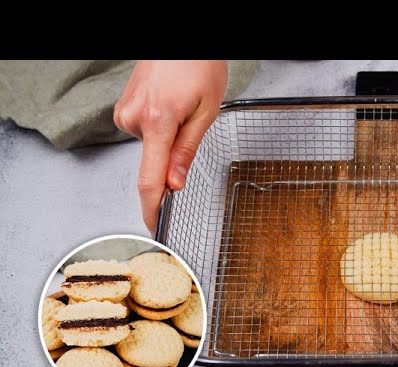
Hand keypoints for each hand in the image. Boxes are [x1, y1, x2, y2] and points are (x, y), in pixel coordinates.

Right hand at [114, 60, 227, 233]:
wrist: (182, 40)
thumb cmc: (198, 64)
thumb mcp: (206, 110)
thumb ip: (187, 150)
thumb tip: (174, 183)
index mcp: (158, 121)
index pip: (149, 179)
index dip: (152, 208)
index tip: (154, 226)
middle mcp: (134, 118)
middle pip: (154, 162)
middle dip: (174, 155)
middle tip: (191, 123)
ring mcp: (125, 112)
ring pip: (151, 146)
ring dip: (168, 137)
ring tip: (180, 105)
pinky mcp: (123, 107)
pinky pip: (144, 131)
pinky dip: (159, 126)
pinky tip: (167, 104)